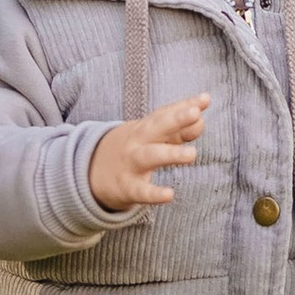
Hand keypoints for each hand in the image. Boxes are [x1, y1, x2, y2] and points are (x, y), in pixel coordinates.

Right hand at [87, 92, 210, 211]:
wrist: (89, 171)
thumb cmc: (131, 150)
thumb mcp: (151, 137)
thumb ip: (179, 130)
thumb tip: (201, 121)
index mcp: (145, 128)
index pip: (165, 114)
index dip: (185, 106)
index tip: (205, 99)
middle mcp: (138, 141)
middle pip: (156, 127)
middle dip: (176, 119)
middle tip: (196, 113)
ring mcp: (131, 163)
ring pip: (150, 156)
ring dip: (170, 154)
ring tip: (192, 154)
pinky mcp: (127, 187)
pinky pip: (141, 191)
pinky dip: (154, 193)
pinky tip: (169, 194)